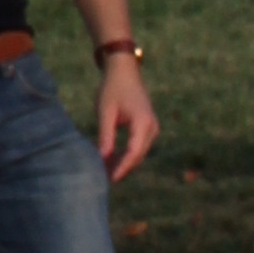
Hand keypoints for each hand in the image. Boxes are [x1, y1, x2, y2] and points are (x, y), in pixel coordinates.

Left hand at [95, 59, 158, 183]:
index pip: (134, 152)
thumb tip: (101, 160)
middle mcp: (152, 127)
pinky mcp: (147, 128)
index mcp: (143, 122)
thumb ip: (105, 136)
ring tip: (105, 173)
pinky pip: (138, 147)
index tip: (110, 180)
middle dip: (122, 169)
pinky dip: (126, 155)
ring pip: (139, 153)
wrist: (124, 71)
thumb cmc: (112, 88)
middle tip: (103, 180)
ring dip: (123, 163)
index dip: (122, 168)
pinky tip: (111, 162)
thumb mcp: (105, 112)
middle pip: (138, 156)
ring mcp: (152, 128)